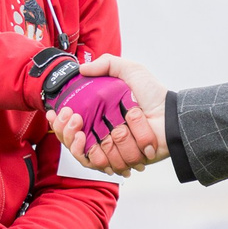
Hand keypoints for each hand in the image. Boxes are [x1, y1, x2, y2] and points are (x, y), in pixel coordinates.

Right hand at [49, 53, 169, 172]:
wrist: (171, 117)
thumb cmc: (153, 95)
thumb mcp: (131, 71)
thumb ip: (107, 64)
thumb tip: (80, 69)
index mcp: (97, 114)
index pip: (69, 123)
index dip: (59, 121)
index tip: (56, 113)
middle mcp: (99, 133)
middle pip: (69, 141)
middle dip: (65, 132)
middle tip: (74, 119)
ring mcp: (109, 149)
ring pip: (83, 153)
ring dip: (85, 142)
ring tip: (84, 133)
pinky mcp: (119, 161)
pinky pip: (99, 164)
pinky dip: (96, 156)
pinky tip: (92, 147)